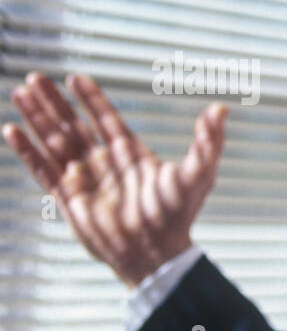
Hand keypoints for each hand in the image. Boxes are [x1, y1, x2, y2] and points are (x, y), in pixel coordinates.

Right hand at [3, 72, 227, 286]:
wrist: (155, 253)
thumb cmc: (178, 215)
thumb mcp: (198, 174)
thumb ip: (207, 141)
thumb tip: (221, 109)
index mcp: (131, 154)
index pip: (106, 119)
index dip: (91, 99)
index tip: (75, 77)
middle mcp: (104, 164)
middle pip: (73, 125)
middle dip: (54, 102)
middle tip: (35, 78)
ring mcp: (84, 180)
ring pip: (54, 141)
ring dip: (38, 117)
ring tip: (20, 92)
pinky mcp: (68, 198)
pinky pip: (42, 169)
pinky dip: (27, 150)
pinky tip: (12, 129)